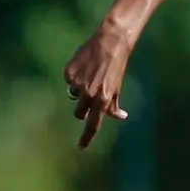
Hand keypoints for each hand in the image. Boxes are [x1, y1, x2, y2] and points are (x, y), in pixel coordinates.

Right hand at [63, 22, 132, 149]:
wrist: (110, 43)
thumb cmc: (117, 67)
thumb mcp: (118, 88)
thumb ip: (115, 105)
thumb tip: (121, 116)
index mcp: (103, 100)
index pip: (93, 124)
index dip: (87, 137)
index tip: (82, 147)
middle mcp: (89, 94)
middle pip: (79, 113)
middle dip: (83, 110)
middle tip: (91, 98)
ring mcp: (77, 83)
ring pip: (73, 96)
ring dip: (79, 92)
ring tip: (91, 76)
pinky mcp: (69, 73)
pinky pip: (69, 81)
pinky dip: (75, 78)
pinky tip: (85, 67)